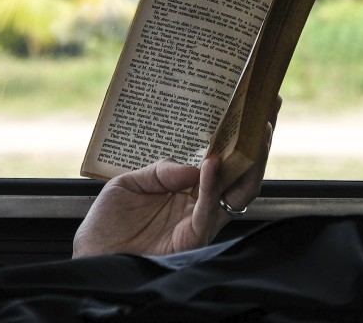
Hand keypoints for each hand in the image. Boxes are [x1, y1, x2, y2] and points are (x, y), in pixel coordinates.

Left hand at [73, 97, 278, 257]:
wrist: (93, 257)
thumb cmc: (107, 224)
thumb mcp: (128, 184)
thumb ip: (161, 171)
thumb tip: (198, 163)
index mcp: (186, 188)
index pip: (221, 159)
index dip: (237, 136)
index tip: (252, 105)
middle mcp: (199, 203)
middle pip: (241, 171)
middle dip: (259, 142)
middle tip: (269, 110)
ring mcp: (199, 220)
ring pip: (239, 191)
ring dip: (250, 161)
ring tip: (256, 131)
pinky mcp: (193, 237)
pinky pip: (209, 208)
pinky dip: (212, 185)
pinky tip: (212, 163)